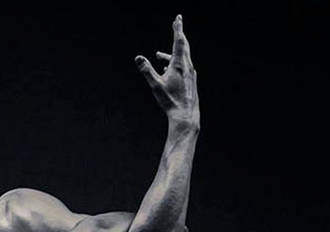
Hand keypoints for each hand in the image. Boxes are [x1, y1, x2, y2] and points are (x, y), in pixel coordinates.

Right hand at [135, 15, 198, 130]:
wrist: (186, 115)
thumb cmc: (170, 101)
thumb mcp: (155, 86)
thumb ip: (147, 70)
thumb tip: (138, 58)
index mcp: (179, 64)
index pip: (179, 41)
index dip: (178, 28)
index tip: (178, 18)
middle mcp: (187, 66)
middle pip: (183, 46)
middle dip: (178, 35)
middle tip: (177, 24)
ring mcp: (190, 73)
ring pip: (182, 58)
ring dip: (171, 54)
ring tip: (159, 55)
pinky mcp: (190, 80)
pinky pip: (182, 67)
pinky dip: (174, 64)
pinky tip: (166, 71)